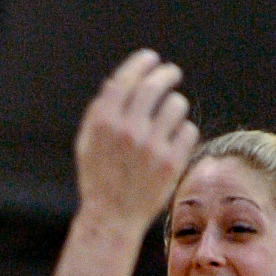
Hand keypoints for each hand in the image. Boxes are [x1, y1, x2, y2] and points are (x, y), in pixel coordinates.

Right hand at [74, 50, 198, 227]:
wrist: (113, 217)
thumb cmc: (98, 178)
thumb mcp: (87, 143)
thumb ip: (99, 112)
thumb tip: (115, 83)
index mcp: (105, 121)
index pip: (127, 80)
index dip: (141, 64)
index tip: (151, 57)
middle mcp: (128, 130)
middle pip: (155, 86)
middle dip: (166, 74)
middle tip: (172, 72)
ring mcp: (152, 146)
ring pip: (176, 106)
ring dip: (176, 104)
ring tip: (171, 114)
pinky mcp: (172, 162)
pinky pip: (188, 130)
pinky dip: (184, 131)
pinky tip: (176, 139)